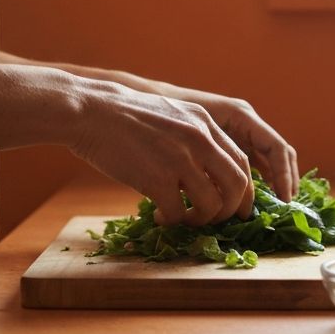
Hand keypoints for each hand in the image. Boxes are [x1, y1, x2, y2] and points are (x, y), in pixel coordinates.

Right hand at [69, 81, 254, 225]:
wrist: (91, 111)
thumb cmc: (125, 116)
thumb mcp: (172, 115)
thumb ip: (194, 137)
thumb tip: (207, 171)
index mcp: (205, 123)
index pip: (241, 162)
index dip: (244, 190)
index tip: (236, 207)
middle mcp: (200, 140)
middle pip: (236, 185)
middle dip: (230, 210)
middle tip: (214, 220)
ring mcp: (180, 159)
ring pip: (212, 205)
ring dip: (200, 220)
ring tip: (183, 219)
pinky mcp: (157, 178)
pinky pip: (178, 213)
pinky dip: (171, 222)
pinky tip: (158, 216)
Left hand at [168, 89, 299, 201]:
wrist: (146, 105)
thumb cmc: (166, 116)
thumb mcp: (192, 134)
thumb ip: (211, 156)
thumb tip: (222, 190)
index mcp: (241, 116)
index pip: (276, 147)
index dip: (284, 174)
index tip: (284, 199)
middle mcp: (246, 123)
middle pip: (279, 153)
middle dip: (285, 180)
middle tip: (284, 207)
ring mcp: (240, 132)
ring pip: (268, 159)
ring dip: (274, 182)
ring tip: (274, 208)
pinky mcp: (230, 143)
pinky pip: (252, 163)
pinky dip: (256, 181)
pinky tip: (249, 201)